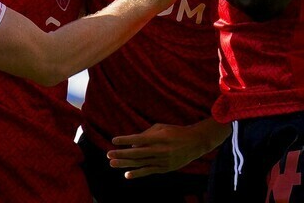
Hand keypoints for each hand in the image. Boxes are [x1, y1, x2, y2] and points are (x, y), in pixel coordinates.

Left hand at [107, 120, 230, 178]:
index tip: (114, 140)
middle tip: (108, 154)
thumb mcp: (161, 128)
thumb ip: (146, 135)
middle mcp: (159, 150)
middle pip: (136, 153)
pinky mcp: (165, 168)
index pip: (138, 139)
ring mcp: (162, 161)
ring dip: (125, 164)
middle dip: (121, 154)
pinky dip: (137, 173)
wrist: (194, 143)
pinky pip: (148, 171)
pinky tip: (126, 174)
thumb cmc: (175, 132)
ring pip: (140, 163)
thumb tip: (132, 145)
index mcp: (158, 137)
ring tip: (112, 163)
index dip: (125, 140)